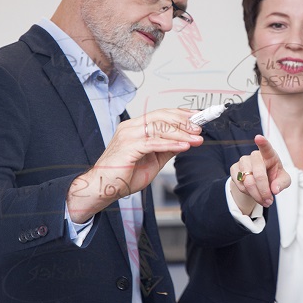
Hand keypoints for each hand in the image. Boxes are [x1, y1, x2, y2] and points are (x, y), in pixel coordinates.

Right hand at [67, 108, 202, 222]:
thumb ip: (167, 148)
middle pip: (161, 116)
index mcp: (135, 127)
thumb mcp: (153, 159)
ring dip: (181, 132)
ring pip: (159, 127)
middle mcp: (131, 127)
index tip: (198, 117)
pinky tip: (184, 146)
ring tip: (196, 138)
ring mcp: (128, 136)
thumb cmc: (124, 175)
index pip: (161, 114)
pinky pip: (153, 143)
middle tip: (199, 128)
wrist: (103, 188)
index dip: (180, 114)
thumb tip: (186, 140)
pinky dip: (171, 144)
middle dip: (183, 121)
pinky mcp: (128, 147)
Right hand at [229, 134, 290, 213]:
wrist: (260, 181)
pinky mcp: (234, 169)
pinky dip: (248, 194)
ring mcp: (243, 161)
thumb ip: (282, 183)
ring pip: (248, 182)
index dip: (262, 143)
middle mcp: (255, 155)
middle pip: (258, 174)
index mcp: (269, 155)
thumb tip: (275, 189)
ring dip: (256, 195)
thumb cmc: (274, 177)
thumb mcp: (284, 180)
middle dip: (264, 191)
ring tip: (263, 200)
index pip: (266, 147)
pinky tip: (254, 193)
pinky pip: (240, 185)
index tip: (258, 138)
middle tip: (269, 202)